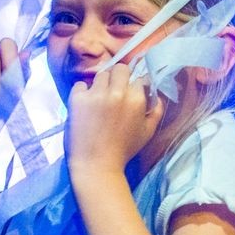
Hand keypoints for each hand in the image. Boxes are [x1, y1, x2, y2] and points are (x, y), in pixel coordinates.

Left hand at [65, 62, 163, 176]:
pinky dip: (82, 93)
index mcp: (136, 99)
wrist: (96, 165)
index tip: (130, 92)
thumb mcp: (147, 132)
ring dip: (101, 85)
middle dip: (119, 78)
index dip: (135, 85)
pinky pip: (80, 85)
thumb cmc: (123, 150)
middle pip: (120, 69)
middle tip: (114, 91)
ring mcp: (95, 94)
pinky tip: (85, 106)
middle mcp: (117, 92)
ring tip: (99, 101)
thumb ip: (156, 111)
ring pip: (101, 75)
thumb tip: (155, 95)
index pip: (139, 77)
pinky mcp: (77, 99)